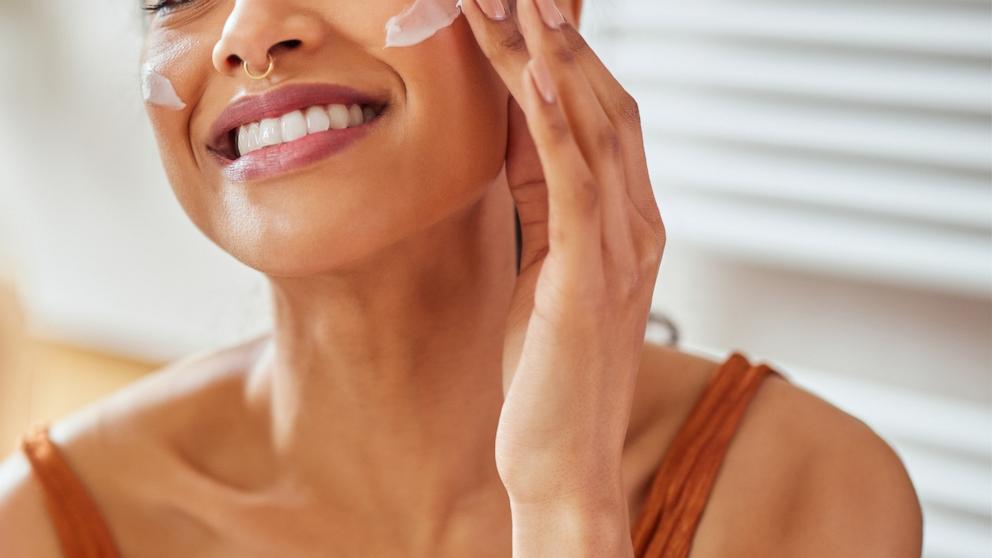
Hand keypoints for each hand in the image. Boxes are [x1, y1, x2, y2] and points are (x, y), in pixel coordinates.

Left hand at [461, 0, 665, 508]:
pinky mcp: (590, 276)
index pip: (603, 119)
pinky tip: (536, 75)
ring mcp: (622, 249)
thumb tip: (518, 132)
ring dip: (554, 61)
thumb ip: (540, 199)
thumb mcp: (541, 264)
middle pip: (605, 107)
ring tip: (517, 3)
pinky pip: (578, 183)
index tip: (526, 12)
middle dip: (560, 41)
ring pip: (593, 130)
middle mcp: (637, 226)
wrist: (559, 457)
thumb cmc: (547, 369)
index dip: (568, 59)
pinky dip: (558, 122)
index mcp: (628, 223)